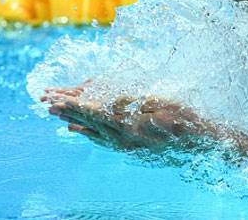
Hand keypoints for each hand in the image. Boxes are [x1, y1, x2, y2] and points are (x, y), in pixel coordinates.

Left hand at [41, 84, 205, 148]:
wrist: (198, 141)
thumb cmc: (183, 119)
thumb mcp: (159, 103)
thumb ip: (132, 103)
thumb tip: (109, 102)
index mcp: (130, 126)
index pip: (97, 114)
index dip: (77, 106)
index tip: (59, 99)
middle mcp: (124, 139)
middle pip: (91, 124)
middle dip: (70, 113)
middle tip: (49, 106)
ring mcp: (127, 146)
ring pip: (94, 134)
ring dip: (76, 124)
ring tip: (58, 118)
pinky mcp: (131, 148)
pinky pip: (104, 141)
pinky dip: (89, 135)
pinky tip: (81, 133)